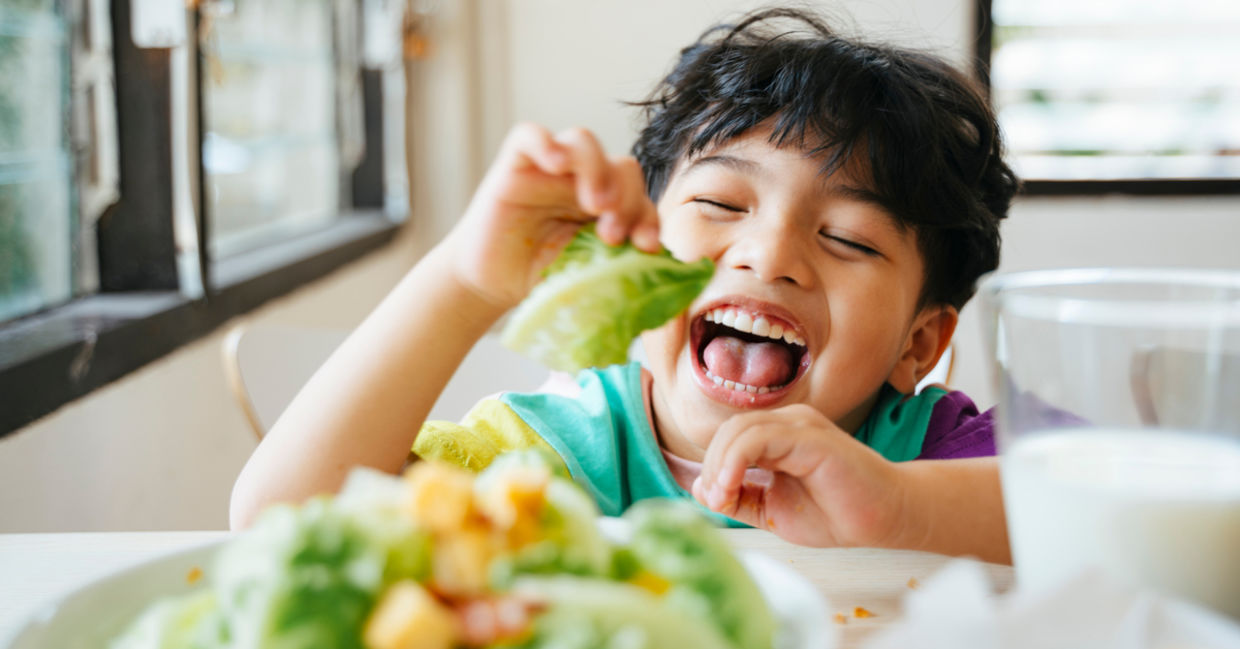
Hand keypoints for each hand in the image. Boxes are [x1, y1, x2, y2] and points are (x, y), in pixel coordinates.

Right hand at [443, 123, 660, 310]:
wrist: (489, 285)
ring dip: (597, 169)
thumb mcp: (586, 277)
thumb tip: (661, 273)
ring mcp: (549, 170)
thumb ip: (619, 269)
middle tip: (612, 234)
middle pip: (622, 167)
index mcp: (608, 207)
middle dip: (627, 198)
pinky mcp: (514, 166)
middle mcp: (582, 182)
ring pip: (584, 142)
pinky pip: (529, 136)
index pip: (640, 197)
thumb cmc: (539, 280)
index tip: (645, 246)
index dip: (649, 217)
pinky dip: (545, 143)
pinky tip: (555, 164)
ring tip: (594, 204)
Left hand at [692, 404, 906, 546]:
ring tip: (723, 496)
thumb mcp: (772, 510)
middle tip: (716, 500)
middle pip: (729, 429)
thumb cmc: (835, 513)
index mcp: (778, 435)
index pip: (729, 437)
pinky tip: (733, 485)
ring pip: (740, 428)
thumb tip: (700, 488)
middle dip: (712, 466)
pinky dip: (736, 459)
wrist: (885, 519)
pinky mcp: (811, 436)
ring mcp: (801, 425)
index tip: (713, 502)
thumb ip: (739, 498)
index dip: (712, 467)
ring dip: (720, 464)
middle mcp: (789, 422)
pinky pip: (760, 436)